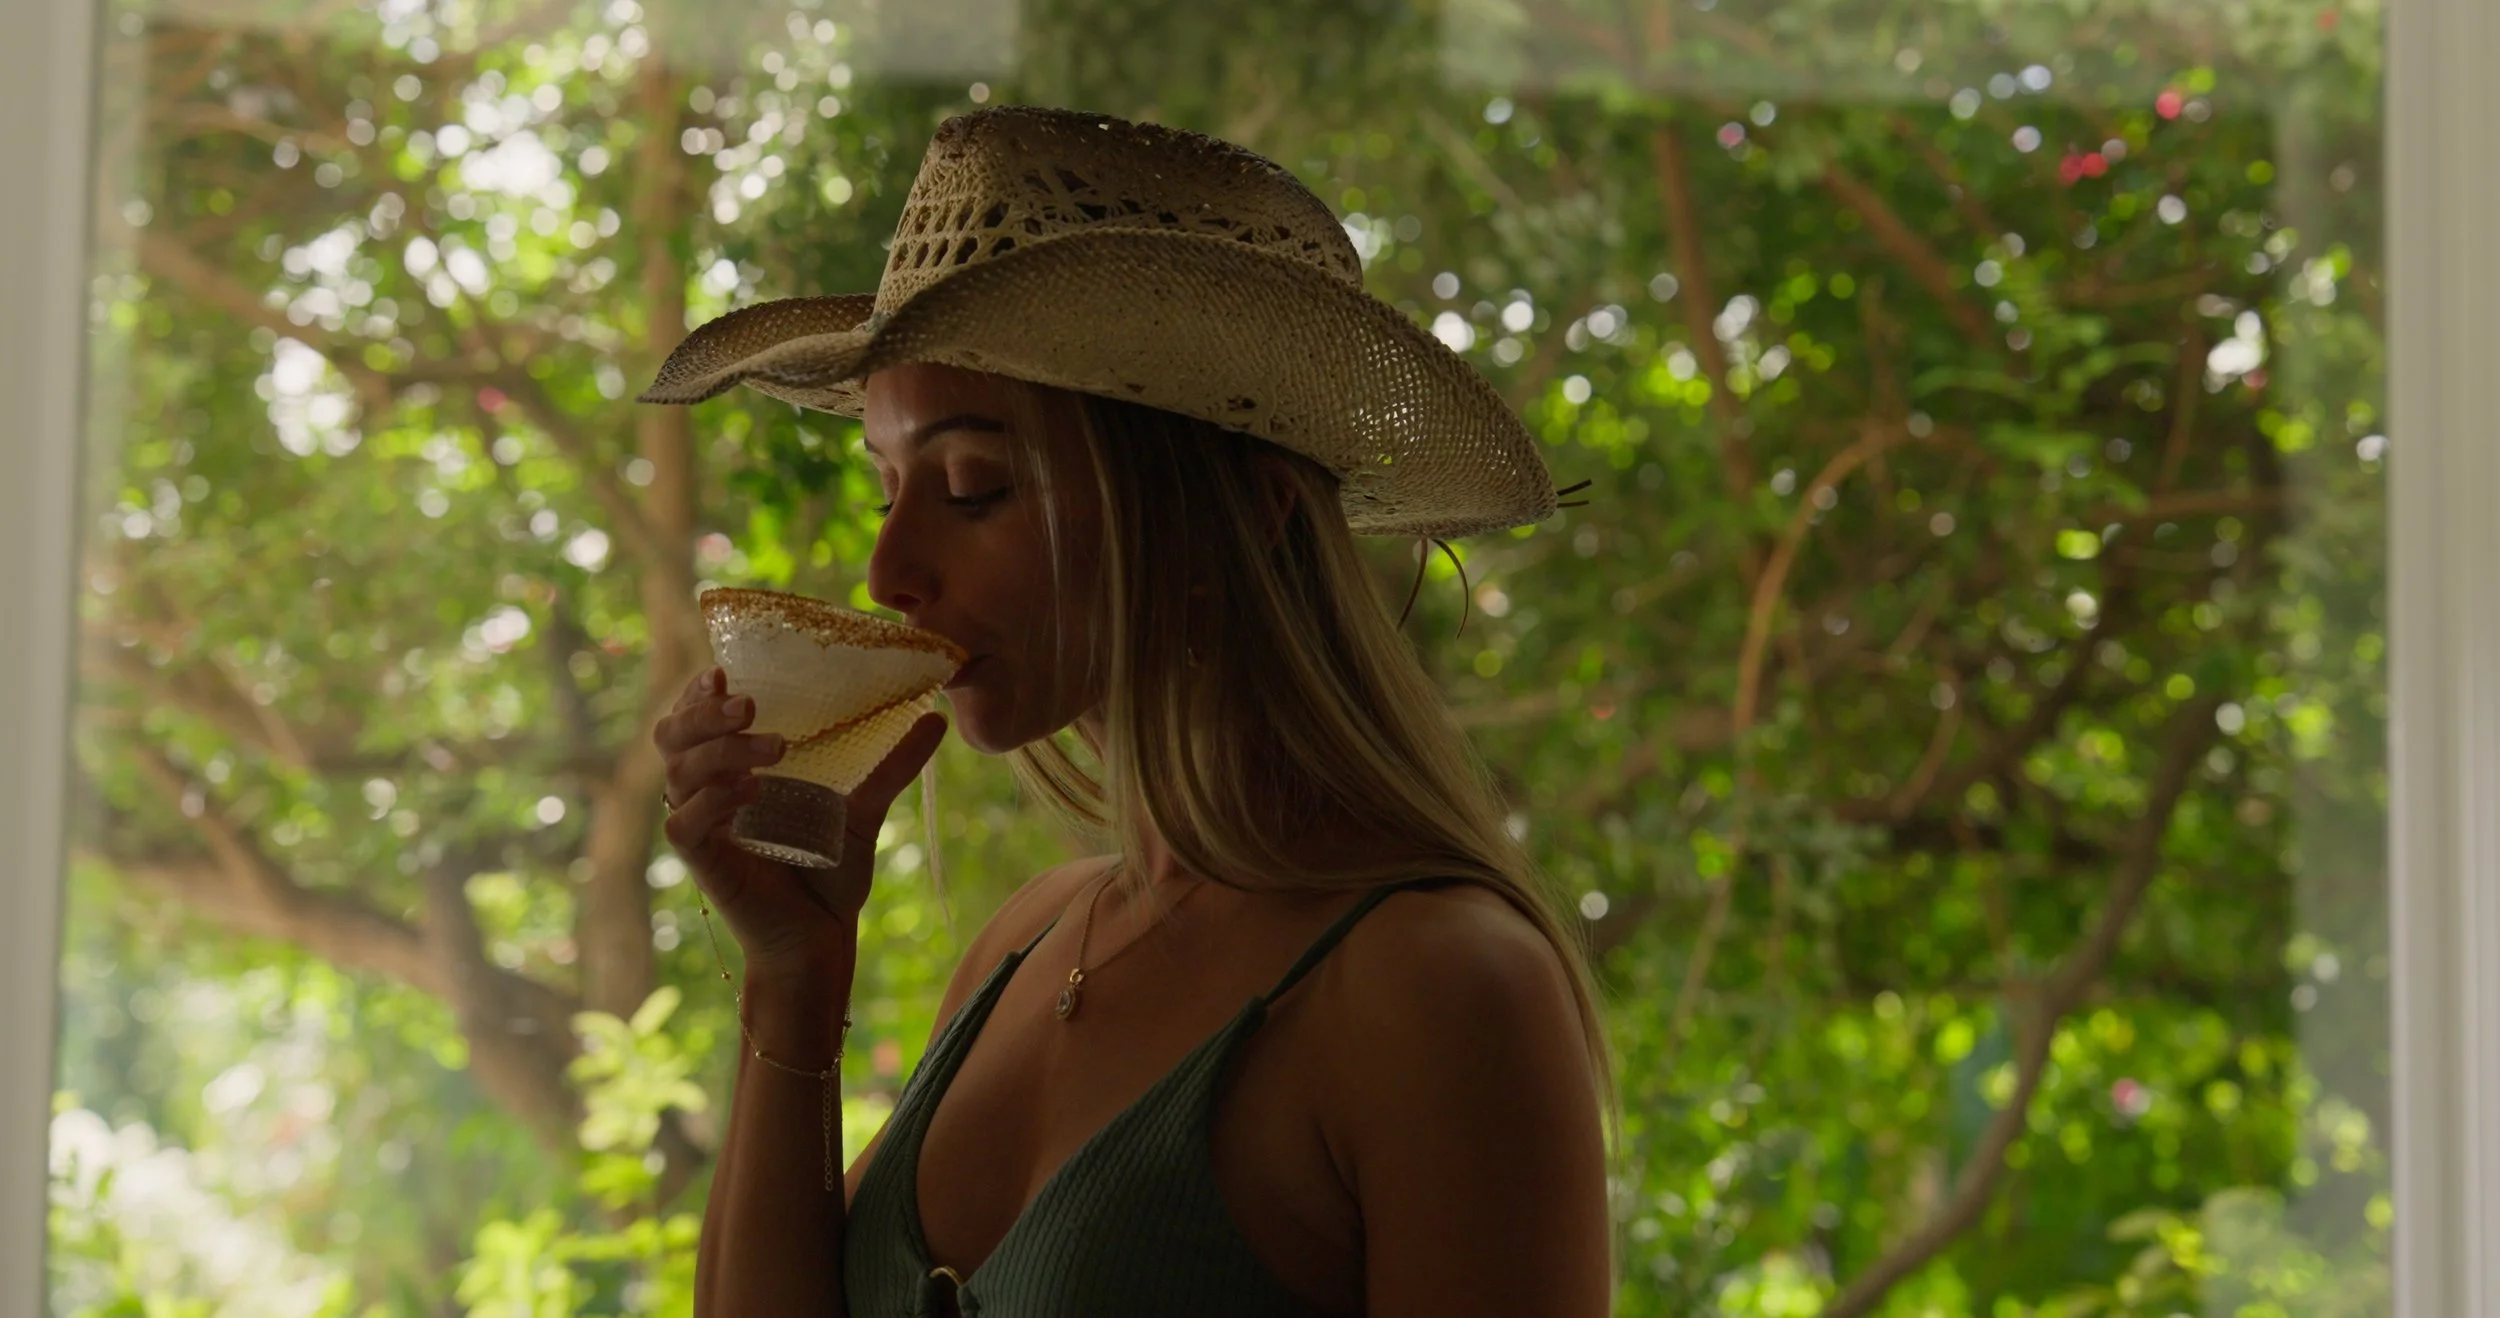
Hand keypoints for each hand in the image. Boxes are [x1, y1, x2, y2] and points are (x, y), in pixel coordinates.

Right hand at [654, 666, 948, 971]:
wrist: (822, 938)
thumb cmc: (830, 874)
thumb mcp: (864, 809)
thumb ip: (891, 764)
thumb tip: (936, 719)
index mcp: (730, 771)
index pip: (694, 719)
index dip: (698, 693)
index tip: (724, 670)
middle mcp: (705, 794)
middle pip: (672, 735)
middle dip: (704, 712)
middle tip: (750, 703)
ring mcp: (700, 828)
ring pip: (679, 771)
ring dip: (723, 750)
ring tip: (777, 749)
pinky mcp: (702, 863)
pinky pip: (683, 822)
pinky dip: (713, 799)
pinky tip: (752, 790)